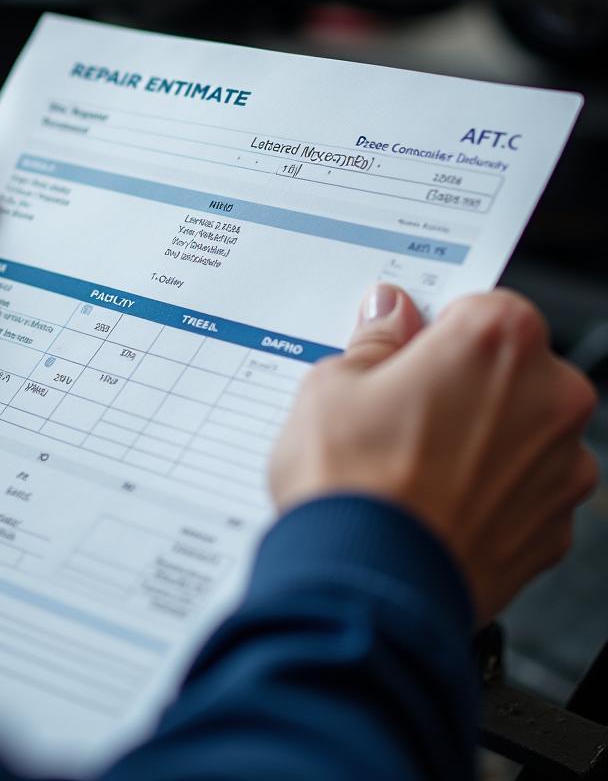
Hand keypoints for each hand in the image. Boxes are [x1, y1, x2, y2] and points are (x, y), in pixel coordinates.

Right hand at [269, 284, 598, 621]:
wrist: (368, 587)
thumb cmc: (353, 482)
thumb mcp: (332, 384)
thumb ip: (374, 342)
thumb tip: (388, 318)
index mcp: (497, 340)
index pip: (478, 304)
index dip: (434, 328)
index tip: (404, 349)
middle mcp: (548, 398)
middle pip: (507, 369)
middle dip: (459, 383)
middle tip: (396, 410)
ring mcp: (560, 470)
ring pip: (518, 433)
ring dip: (478, 439)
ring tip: (407, 466)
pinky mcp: (553, 531)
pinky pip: (519, 493)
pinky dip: (485, 494)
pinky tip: (430, 505)